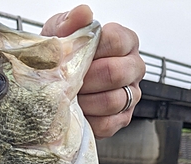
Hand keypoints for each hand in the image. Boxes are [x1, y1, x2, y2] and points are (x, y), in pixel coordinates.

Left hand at [41, 5, 144, 137]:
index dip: (92, 50)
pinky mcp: (122, 119)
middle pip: (116, 73)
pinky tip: (80, 113)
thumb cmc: (63, 60)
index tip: (75, 56)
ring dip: (86, 101)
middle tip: (70, 82)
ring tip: (72, 98)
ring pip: (113, 100)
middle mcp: (133, 67)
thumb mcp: (59, 36)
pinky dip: (90, 120)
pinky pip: (109, 124)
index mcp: (125, 42)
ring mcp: (131, 95)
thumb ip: (69, 22)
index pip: (117, 40)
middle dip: (86, 79)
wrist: (56, 90)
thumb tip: (83, 13)